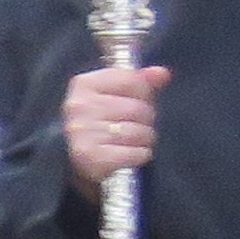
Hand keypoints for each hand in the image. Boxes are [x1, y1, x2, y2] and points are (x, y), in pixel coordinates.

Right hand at [62, 64, 166, 194]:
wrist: (76, 165)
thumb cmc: (101, 127)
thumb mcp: (115, 98)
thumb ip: (139, 82)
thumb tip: (162, 73)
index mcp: (83, 84)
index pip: (132, 80)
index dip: (144, 93)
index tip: (137, 102)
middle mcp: (79, 106)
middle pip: (137, 108)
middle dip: (145, 120)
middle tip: (135, 127)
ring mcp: (83, 132)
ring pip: (139, 132)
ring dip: (144, 140)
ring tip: (134, 142)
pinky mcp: (91, 157)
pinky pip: (136, 153)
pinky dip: (140, 156)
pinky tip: (131, 155)